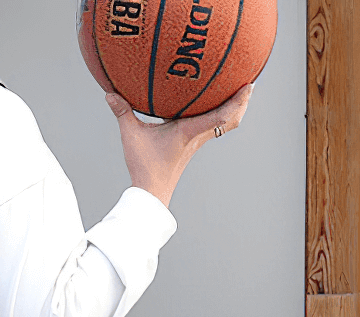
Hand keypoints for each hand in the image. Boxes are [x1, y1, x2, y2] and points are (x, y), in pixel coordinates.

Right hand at [104, 83, 254, 207]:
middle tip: (249, 83)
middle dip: (242, 102)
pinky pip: (212, 127)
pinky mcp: (192, 146)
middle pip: (231, 120)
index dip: (238, 100)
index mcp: (190, 131)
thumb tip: (109, 94)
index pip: (221, 116)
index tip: (249, 84)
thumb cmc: (144, 166)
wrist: (151, 191)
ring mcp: (197, 142)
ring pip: (224, 125)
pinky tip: (211, 106)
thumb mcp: (131, 136)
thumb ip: (122, 112)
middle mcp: (198, 136)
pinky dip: (219, 115)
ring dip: (233, 109)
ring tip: (238, 92)